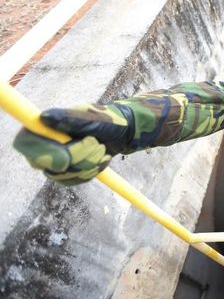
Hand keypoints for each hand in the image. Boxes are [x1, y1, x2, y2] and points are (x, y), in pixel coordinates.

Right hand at [13, 104, 131, 184]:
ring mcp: (54, 159)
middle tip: (96, 144)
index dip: (43, 153)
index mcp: (46, 125)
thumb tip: (43, 117)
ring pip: (60, 175)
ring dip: (88, 164)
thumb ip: (70, 118)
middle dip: (77, 158)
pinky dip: (90, 173)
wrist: (123, 133)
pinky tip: (101, 160)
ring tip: (102, 149)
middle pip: (45, 164)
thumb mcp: (93, 117)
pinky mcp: (65, 172)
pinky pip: (71, 181)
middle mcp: (45, 143)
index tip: (67, 156)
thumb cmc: (108, 120)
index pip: (25, 142)